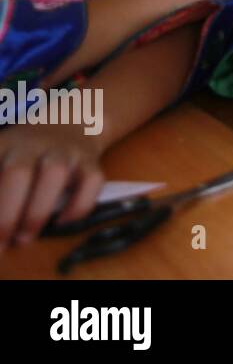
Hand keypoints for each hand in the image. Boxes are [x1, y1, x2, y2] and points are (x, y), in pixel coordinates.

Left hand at [0, 124, 105, 251]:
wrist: (72, 120)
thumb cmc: (27, 152)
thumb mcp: (2, 157)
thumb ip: (0, 186)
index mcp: (4, 145)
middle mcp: (33, 145)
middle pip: (18, 173)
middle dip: (7, 213)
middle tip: (1, 244)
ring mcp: (65, 151)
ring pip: (54, 173)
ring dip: (37, 210)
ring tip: (25, 238)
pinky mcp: (91, 160)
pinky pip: (92, 181)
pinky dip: (79, 205)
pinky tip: (63, 221)